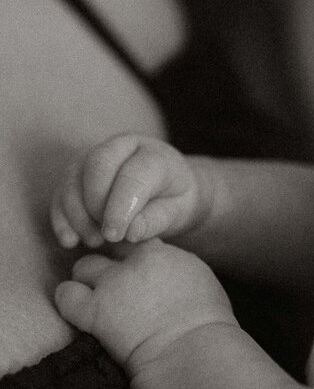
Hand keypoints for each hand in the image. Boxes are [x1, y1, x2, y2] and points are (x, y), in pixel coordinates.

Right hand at [51, 133, 203, 247]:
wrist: (167, 192)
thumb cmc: (174, 201)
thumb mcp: (177, 211)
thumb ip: (156, 219)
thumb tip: (131, 231)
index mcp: (153, 154)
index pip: (132, 174)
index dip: (120, 206)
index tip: (115, 235)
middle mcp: (122, 147)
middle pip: (97, 165)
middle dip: (96, 205)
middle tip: (106, 237)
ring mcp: (95, 156)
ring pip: (73, 176)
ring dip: (77, 213)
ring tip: (94, 242)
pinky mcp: (77, 173)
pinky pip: (61, 191)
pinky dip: (61, 217)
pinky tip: (70, 241)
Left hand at [54, 239, 235, 374]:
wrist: (193, 350)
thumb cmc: (207, 323)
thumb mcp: (201, 280)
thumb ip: (179, 267)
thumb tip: (171, 271)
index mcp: (160, 254)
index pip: (134, 243)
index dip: (131, 258)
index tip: (134, 274)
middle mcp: (133, 262)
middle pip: (107, 249)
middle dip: (109, 265)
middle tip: (114, 287)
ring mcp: (112, 284)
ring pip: (83, 267)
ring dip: (87, 281)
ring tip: (95, 298)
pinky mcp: (96, 311)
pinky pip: (66, 295)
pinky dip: (68, 300)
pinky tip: (78, 310)